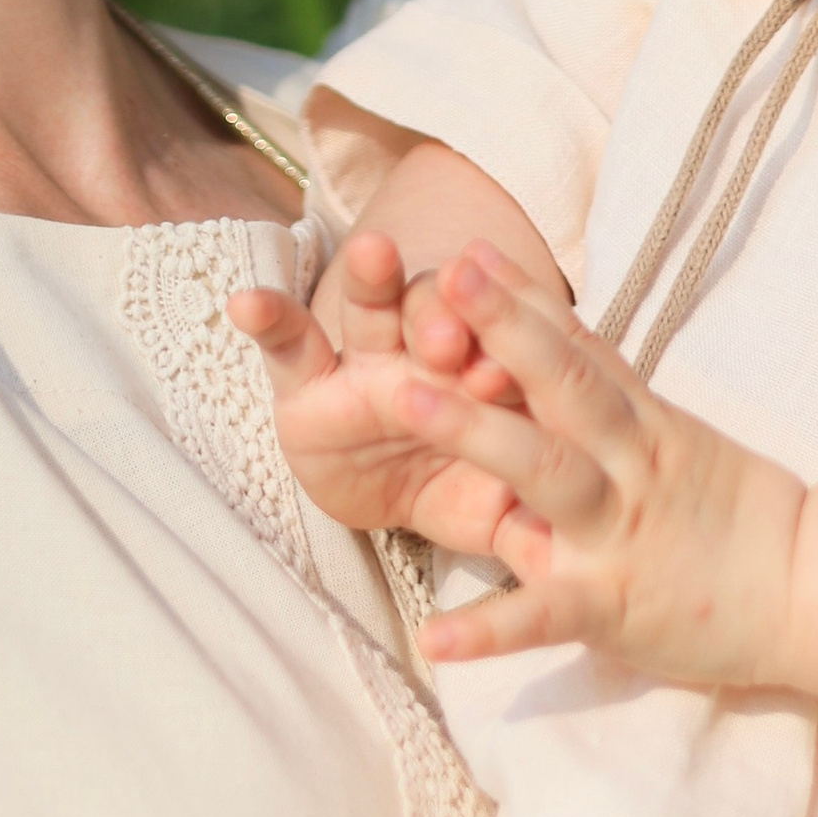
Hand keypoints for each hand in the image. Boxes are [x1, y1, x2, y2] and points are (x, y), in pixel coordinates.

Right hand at [228, 230, 527, 554]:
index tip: (497, 378)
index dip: (497, 362)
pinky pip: (287, 340)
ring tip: (373, 253)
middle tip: (447, 338)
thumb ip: (528, 525)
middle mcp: (427, 355)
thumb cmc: (464, 486)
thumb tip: (570, 563)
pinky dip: (268, 316)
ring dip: (372, 277)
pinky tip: (246, 303)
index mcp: (487, 379)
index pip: (496, 354)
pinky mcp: (306, 383)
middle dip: (444, 317)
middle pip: (438, 314)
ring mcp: (365, 361)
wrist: (399, 489)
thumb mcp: (497, 511)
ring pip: (373, 304)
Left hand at [401, 243, 806, 684]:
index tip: (469, 251)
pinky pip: (545, 615)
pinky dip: (490, 630)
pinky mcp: (611, 606)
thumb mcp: (667, 431)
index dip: (523, 299)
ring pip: (545, 471)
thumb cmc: (727, 507)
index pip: (576, 348)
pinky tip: (433, 638)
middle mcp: (625, 464)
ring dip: (475, 430)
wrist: (809, 590)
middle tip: (445, 278)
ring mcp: (616, 531)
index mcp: (638, 422)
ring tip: (400, 399)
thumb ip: (605, 382)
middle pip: (562, 384)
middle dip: (503, 329)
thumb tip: (542, 317)